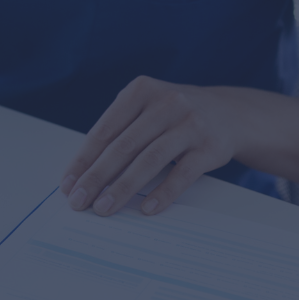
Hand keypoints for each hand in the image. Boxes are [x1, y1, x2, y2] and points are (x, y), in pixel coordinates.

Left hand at [61, 78, 242, 216]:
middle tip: (79, 202)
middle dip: (97, 177)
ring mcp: (190, 123)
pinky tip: (147, 208)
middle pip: (124, 145)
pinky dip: (163, 192)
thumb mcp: (147, 108)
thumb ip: (119, 131)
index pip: (105, 129)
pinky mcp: (210, 147)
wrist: (229, 113)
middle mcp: (166, 103)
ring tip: (104, 208)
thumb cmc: (174, 115)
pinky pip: (183, 173)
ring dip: (123, 187)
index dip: (84, 159)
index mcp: (141, 91)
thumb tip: (83, 173)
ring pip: (150, 159)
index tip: (68, 184)